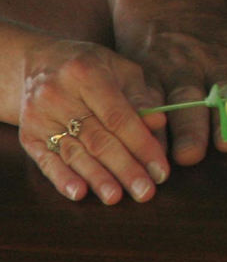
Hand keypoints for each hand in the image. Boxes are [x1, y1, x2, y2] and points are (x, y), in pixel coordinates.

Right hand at [19, 39, 168, 203]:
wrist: (39, 64)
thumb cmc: (92, 67)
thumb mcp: (121, 69)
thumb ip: (142, 96)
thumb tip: (159, 122)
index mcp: (87, 73)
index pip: (119, 117)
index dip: (142, 146)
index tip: (161, 170)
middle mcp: (59, 95)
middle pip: (97, 139)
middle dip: (125, 168)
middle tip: (145, 192)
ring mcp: (40, 116)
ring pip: (74, 153)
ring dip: (97, 178)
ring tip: (116, 197)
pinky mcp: (29, 134)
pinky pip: (46, 161)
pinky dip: (63, 179)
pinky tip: (79, 193)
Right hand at [115, 0, 226, 165]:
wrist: (170, 10)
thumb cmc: (224, 43)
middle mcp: (198, 68)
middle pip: (197, 97)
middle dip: (196, 125)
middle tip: (196, 152)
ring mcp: (165, 75)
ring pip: (164, 102)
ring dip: (166, 130)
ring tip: (168, 158)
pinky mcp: (137, 82)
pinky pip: (132, 103)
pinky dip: (134, 122)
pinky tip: (132, 144)